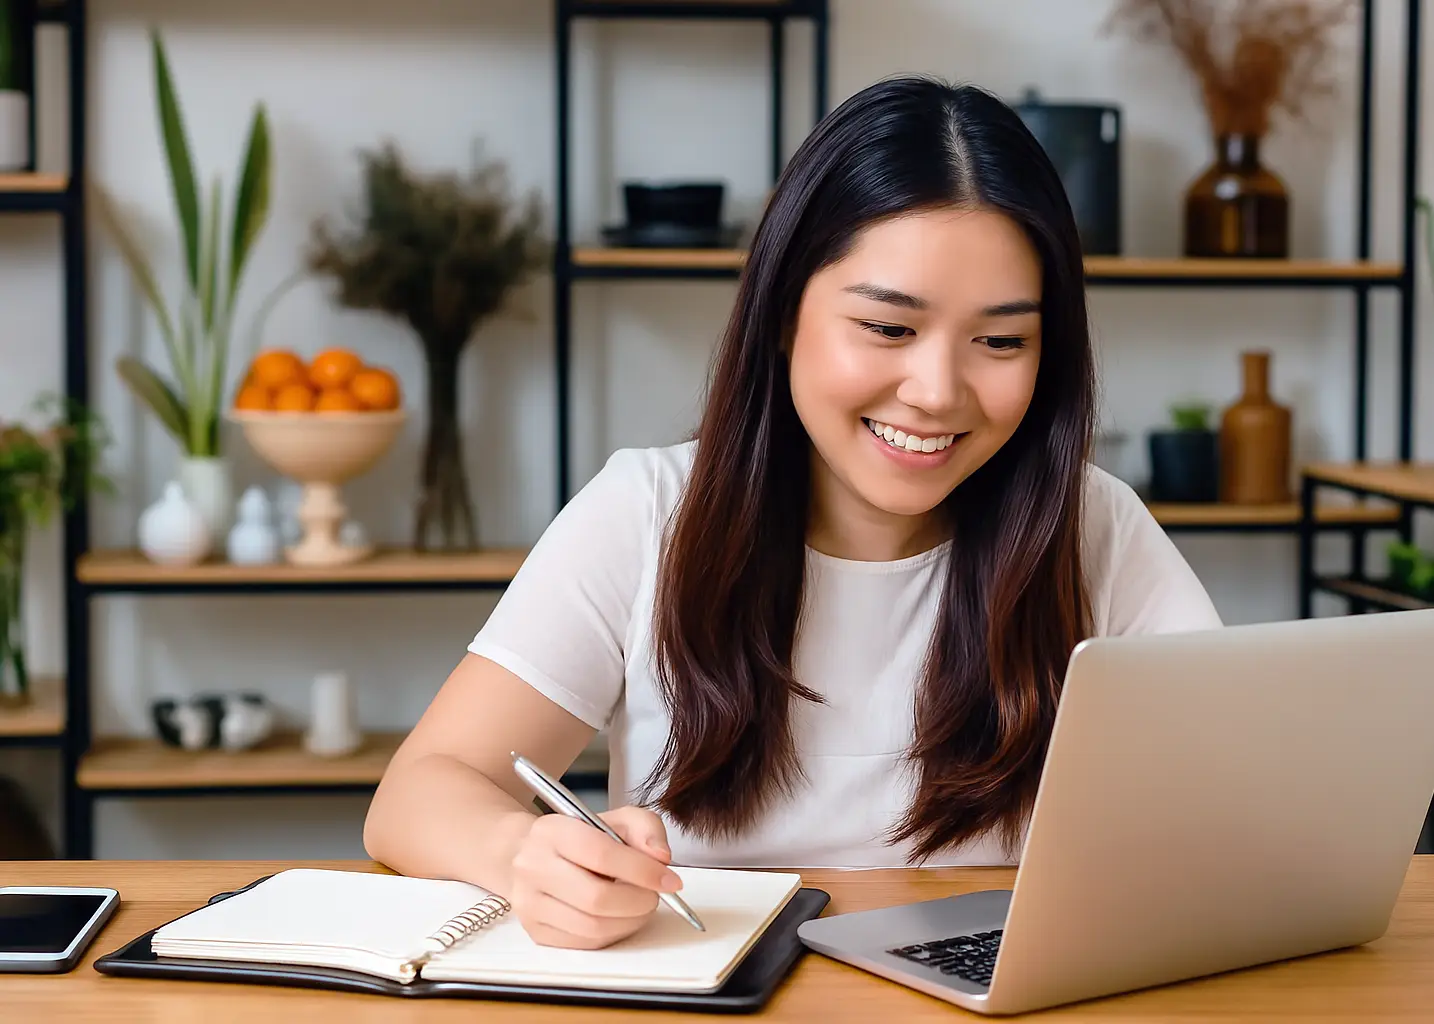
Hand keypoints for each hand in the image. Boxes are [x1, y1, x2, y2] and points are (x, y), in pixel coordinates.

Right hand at [509, 804, 682, 949]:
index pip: (601, 854)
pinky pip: (584, 944)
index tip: (670, 881)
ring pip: (592, 927)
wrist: (532, 855)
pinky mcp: (535, 931)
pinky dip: (612, 934)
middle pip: (597, 898)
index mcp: (552, 831)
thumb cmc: (581, 838)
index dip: (642, 871)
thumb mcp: (616, 819)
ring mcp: (530, 902)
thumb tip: (661, 857)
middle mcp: (533, 867)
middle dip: (639, 902)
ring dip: (629, 922)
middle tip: (655, 896)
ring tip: (640, 907)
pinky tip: (619, 918)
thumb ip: (645, 828)